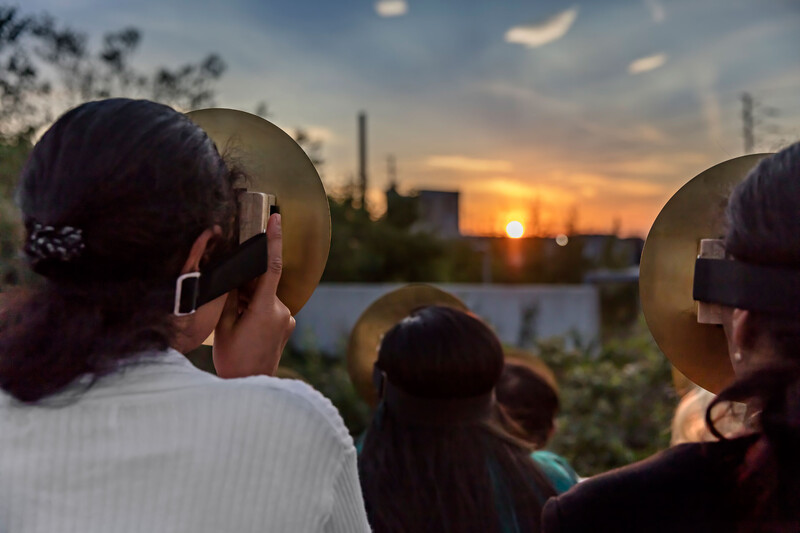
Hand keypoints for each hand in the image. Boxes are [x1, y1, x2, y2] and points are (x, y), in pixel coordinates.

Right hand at [212, 214, 295, 377]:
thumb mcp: (224, 326)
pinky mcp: (287, 325)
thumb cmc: (234, 359)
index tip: (276, 219)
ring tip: (237, 325)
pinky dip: (256, 308)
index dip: (273, 241)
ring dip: (250, 300)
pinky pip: (270, 307)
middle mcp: (281, 311)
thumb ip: (230, 298)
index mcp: (264, 309)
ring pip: (265, 297)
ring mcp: (287, 319)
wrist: (252, 385)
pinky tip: (245, 326)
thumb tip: (233, 278)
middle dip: (245, 287)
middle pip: (262, 284)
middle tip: (230, 307)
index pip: (272, 267)